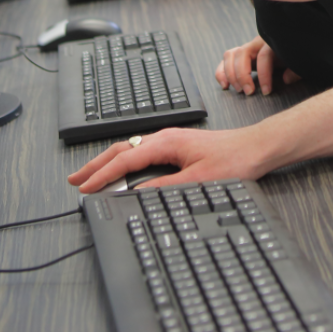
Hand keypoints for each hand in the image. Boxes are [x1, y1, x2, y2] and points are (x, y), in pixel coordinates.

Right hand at [67, 126, 265, 192]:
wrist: (257, 147)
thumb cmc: (235, 158)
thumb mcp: (199, 179)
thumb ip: (166, 186)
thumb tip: (138, 194)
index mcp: (167, 142)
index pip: (125, 159)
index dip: (103, 175)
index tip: (86, 187)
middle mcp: (165, 137)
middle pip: (121, 150)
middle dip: (96, 165)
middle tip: (75, 179)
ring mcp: (171, 141)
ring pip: (131, 150)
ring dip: (109, 163)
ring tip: (91, 176)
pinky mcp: (177, 147)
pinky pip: (142, 152)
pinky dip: (125, 162)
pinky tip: (123, 171)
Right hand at [215, 36, 300, 94]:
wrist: (292, 46)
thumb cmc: (294, 56)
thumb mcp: (300, 62)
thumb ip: (296, 70)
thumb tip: (286, 79)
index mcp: (273, 43)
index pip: (264, 56)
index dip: (264, 75)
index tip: (266, 92)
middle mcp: (257, 43)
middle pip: (242, 53)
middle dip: (242, 75)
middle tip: (248, 92)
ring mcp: (247, 48)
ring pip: (231, 55)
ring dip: (231, 74)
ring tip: (238, 90)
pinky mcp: (240, 55)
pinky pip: (226, 60)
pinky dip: (221, 72)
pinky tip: (225, 85)